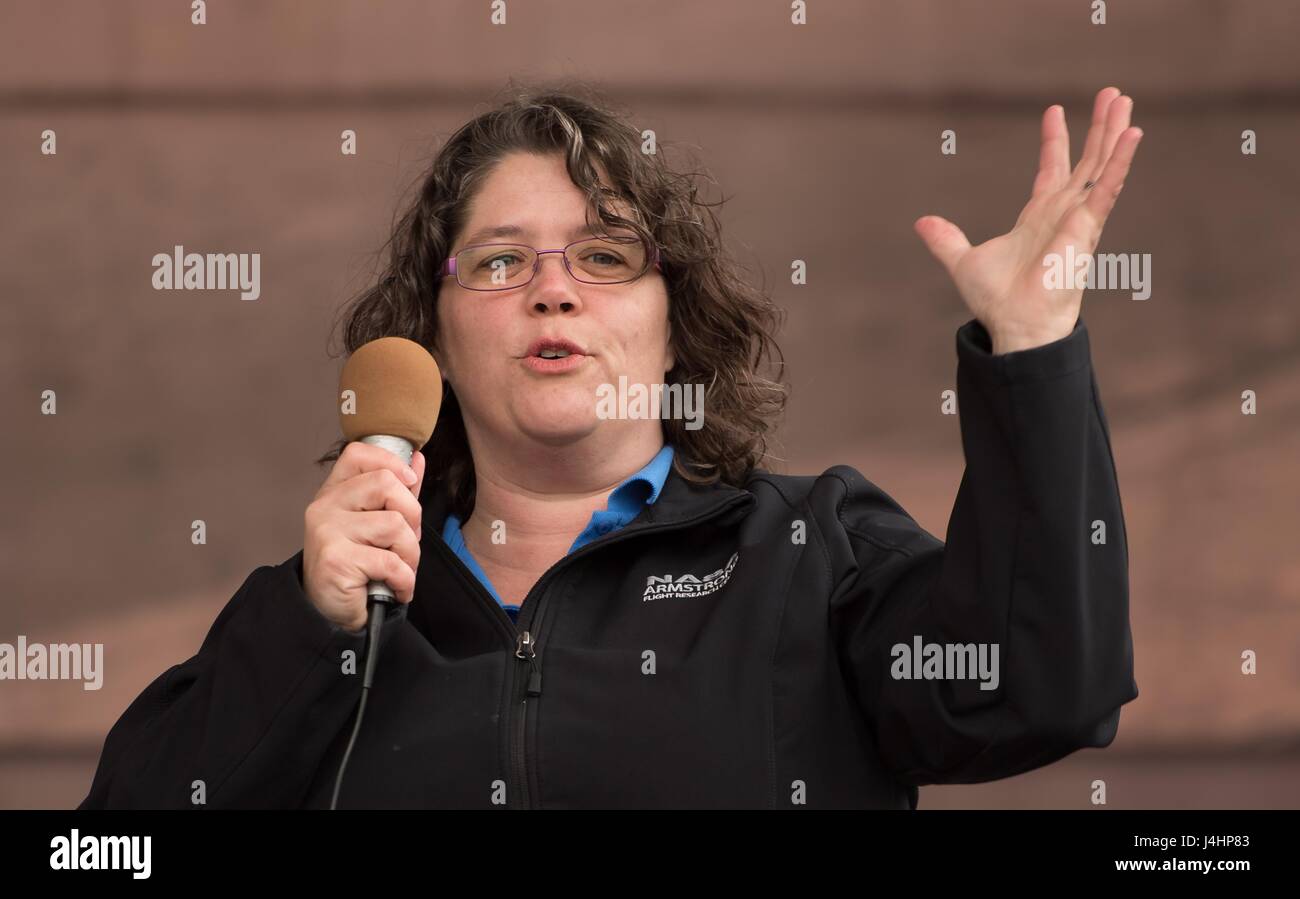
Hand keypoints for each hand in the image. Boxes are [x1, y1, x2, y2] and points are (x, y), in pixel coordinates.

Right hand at [302, 442, 425, 631]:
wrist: (330, 614)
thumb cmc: (357, 567)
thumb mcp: (377, 524)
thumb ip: (397, 492)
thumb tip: (417, 458)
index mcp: (334, 492)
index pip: (359, 454)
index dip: (391, 462)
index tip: (409, 483)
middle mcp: (325, 507)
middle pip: (387, 484)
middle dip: (412, 517)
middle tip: (406, 543)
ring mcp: (327, 531)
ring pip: (395, 524)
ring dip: (410, 554)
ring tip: (400, 570)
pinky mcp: (336, 560)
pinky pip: (391, 561)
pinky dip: (404, 580)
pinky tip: (396, 588)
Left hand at [914, 86, 1143, 353]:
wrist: (1014, 323)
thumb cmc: (996, 300)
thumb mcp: (963, 261)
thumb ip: (946, 240)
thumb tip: (921, 223)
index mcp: (1037, 217)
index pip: (1051, 169)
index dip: (1054, 141)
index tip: (1055, 111)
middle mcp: (1063, 213)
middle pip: (1086, 160)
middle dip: (1098, 127)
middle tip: (1113, 94)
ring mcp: (1079, 218)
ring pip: (1101, 165)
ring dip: (1114, 133)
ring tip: (1124, 100)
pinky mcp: (1088, 227)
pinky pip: (1107, 188)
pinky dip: (1119, 161)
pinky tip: (1132, 133)